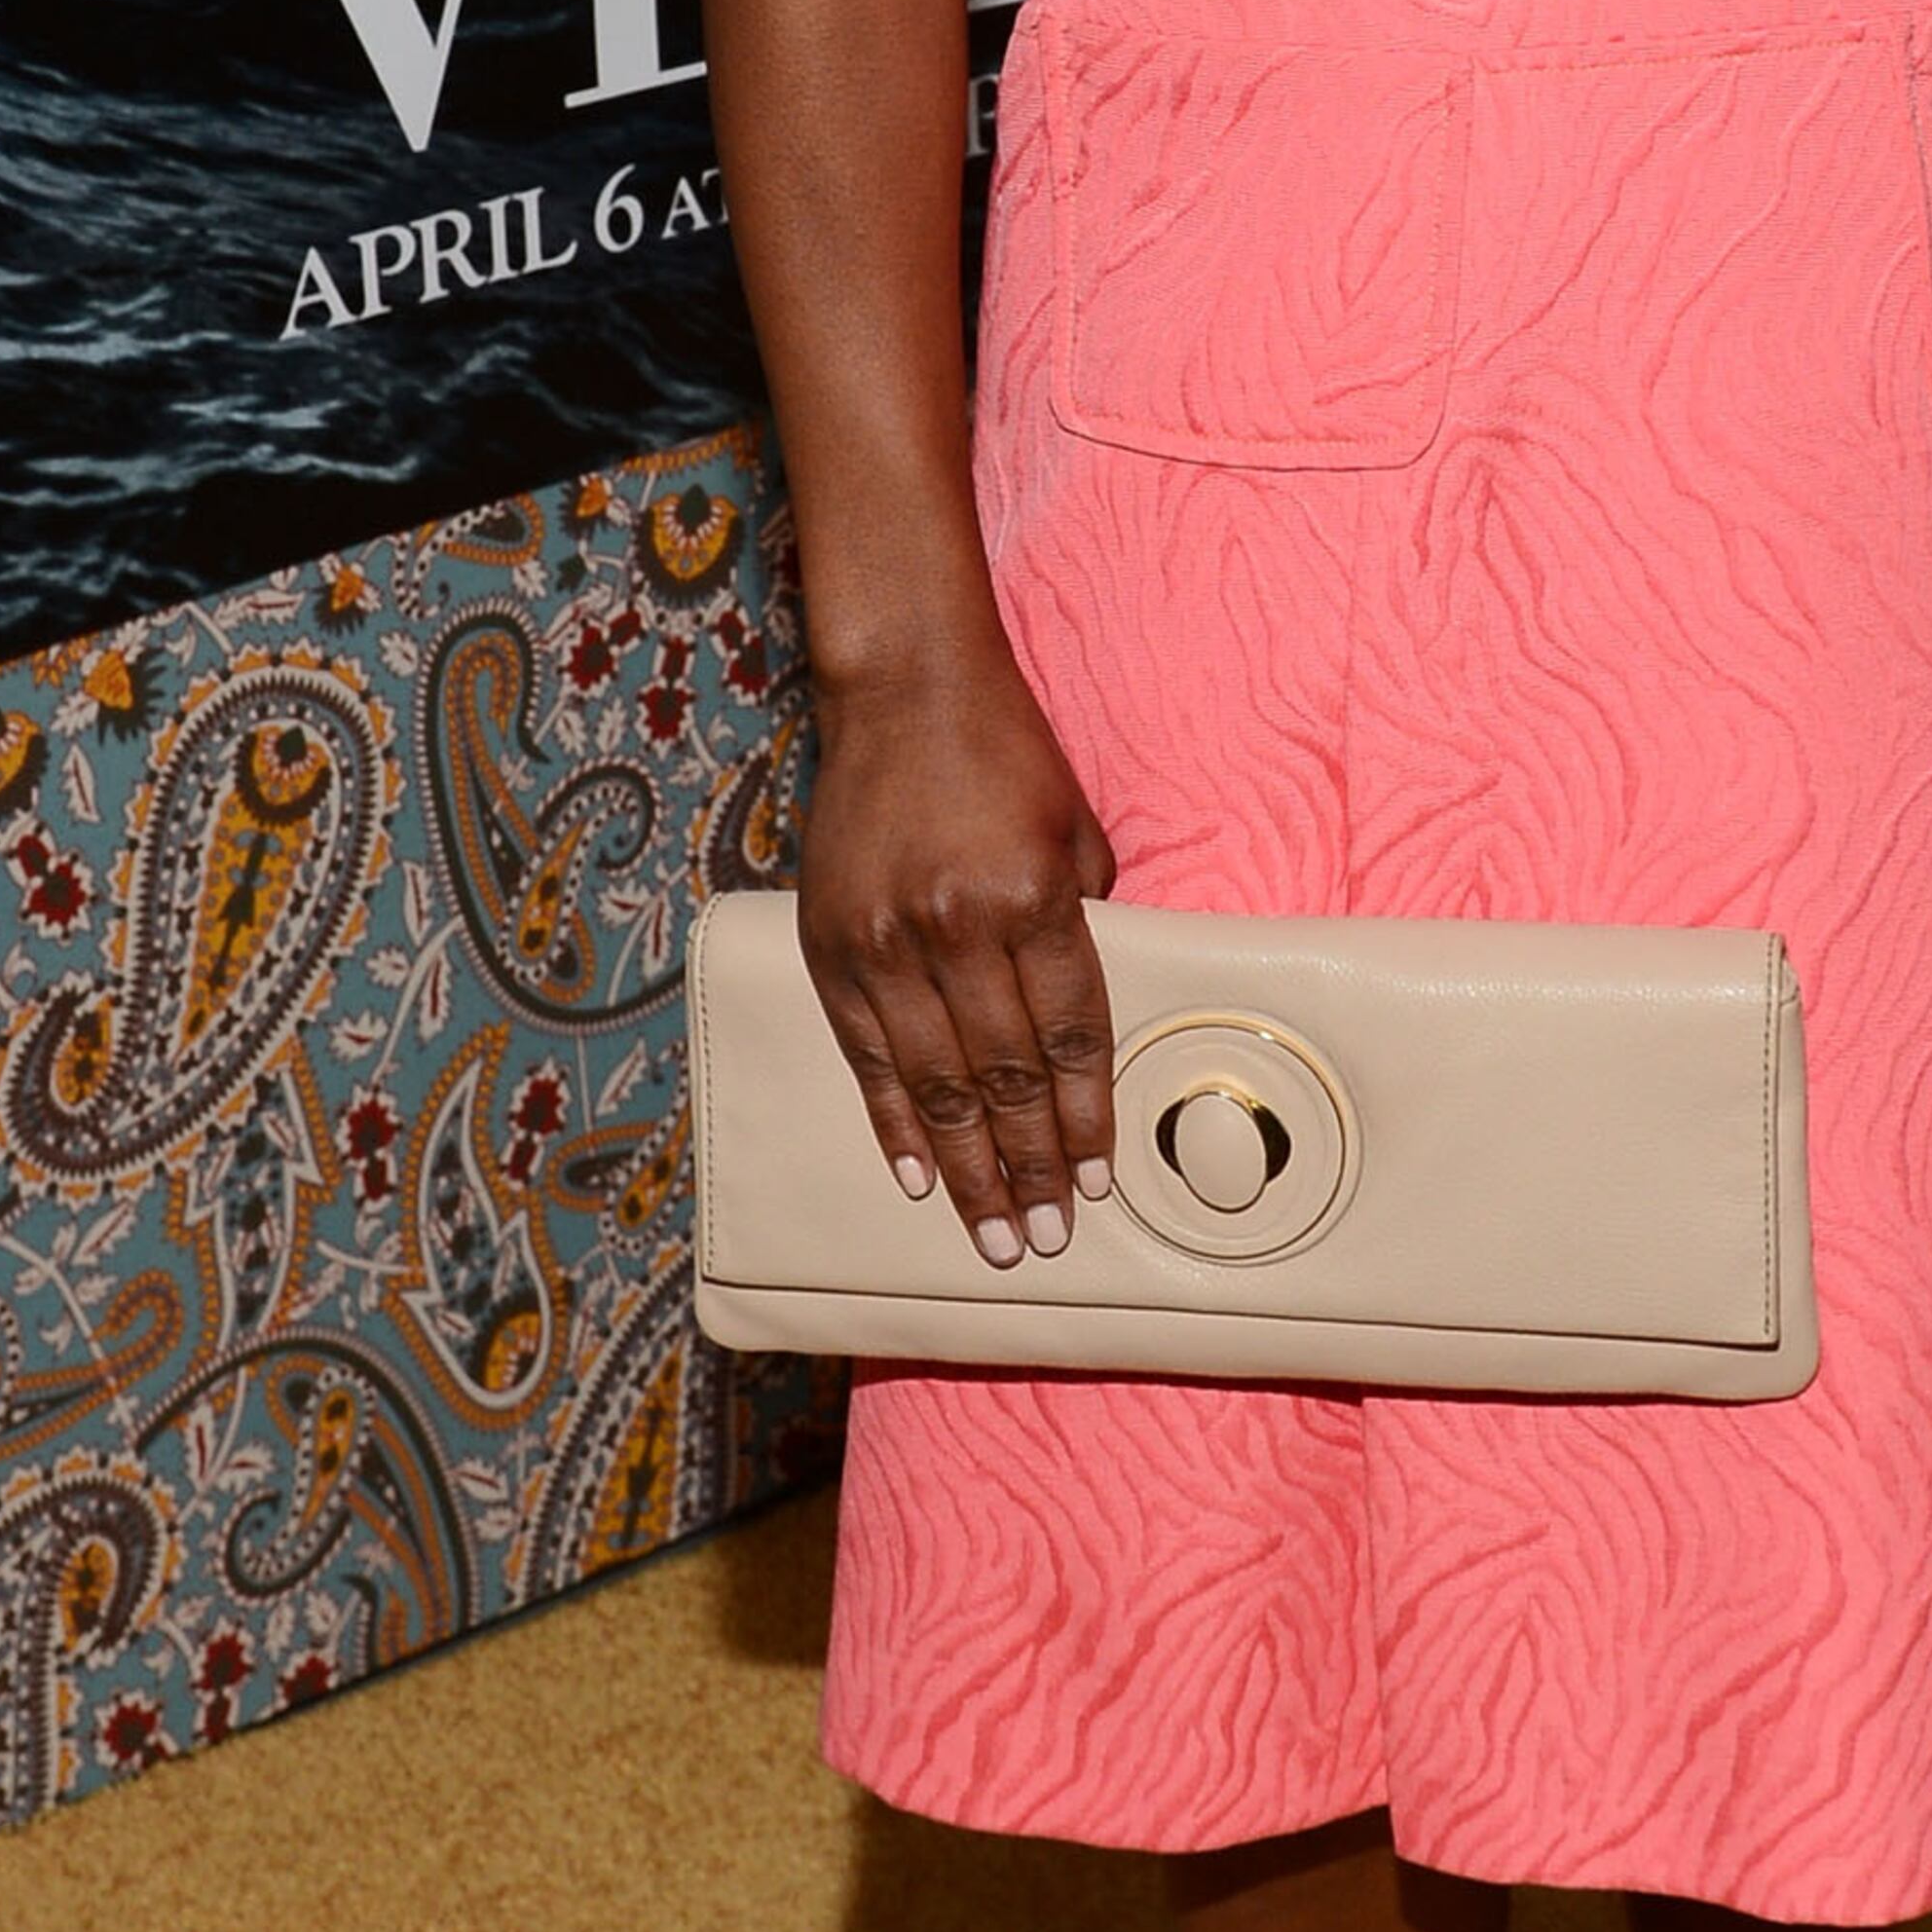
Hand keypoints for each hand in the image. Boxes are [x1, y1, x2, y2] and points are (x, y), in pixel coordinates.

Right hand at [797, 637, 1117, 1261]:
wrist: (903, 691)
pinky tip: (918, 1177)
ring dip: (967, 1170)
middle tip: (1046, 1239)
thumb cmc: (1009, 757)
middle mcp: (954, 927)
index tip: (1100, 1183)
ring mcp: (884, 940)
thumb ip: (1085, 930)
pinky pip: (867, 1056)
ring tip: (994, 1236)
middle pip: (1002, 1077)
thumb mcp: (1077, 834)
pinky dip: (895, 1121)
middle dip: (1029, 1169)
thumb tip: (1082, 1033)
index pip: (1067, 1038)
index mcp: (1029, 898)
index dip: (1085, 1119)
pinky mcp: (832, 945)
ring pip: (934, 1083)